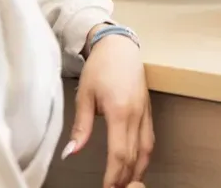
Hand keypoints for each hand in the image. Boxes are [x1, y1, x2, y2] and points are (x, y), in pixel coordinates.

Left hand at [64, 29, 153, 187]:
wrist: (119, 46)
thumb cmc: (100, 67)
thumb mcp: (84, 96)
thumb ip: (81, 127)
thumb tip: (71, 152)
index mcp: (119, 111)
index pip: (119, 151)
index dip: (114, 174)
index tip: (107, 187)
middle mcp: (136, 114)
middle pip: (135, 154)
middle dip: (125, 177)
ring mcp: (145, 112)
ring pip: (146, 148)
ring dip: (138, 169)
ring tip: (128, 184)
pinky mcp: (147, 110)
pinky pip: (149, 138)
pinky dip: (145, 155)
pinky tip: (138, 164)